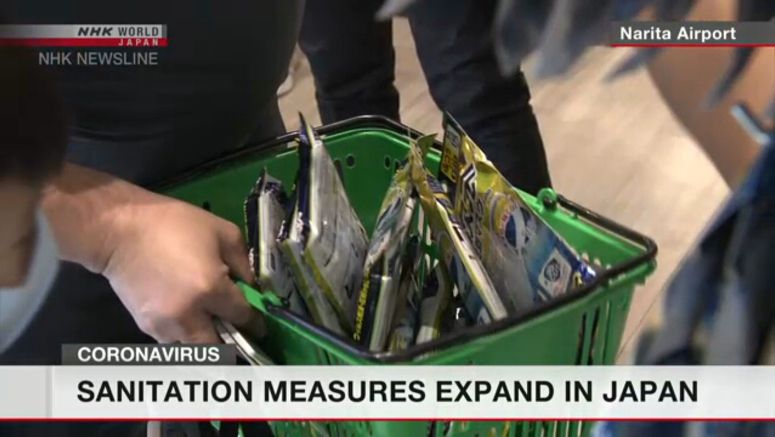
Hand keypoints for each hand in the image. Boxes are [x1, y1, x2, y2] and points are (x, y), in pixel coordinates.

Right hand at [101, 192, 253, 342]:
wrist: (119, 229)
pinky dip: (185, 338)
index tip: (259, 325)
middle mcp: (189, 315)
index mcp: (210, 289)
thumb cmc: (174, 224)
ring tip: (212, 326)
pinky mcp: (145, 327)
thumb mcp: (223, 232)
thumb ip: (243, 264)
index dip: (255, 323)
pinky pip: (174, 343)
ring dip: (207, 344)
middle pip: (219, 348)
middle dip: (232, 342)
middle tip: (237, 331)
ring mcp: (164, 325)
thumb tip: (250, 288)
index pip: (242, 318)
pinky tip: (189, 320)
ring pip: (195, 351)